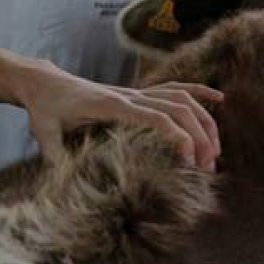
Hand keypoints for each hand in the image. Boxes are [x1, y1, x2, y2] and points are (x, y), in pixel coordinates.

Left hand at [0, 43, 221, 170]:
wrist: (43, 82)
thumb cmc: (44, 108)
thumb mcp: (44, 131)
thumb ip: (53, 154)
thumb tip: (61, 180)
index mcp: (111, 105)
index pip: (155, 116)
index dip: (177, 136)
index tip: (190, 161)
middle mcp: (128, 96)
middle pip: (177, 108)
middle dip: (199, 135)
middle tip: (209, 168)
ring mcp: (135, 93)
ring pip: (181, 98)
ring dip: (204, 121)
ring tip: (216, 151)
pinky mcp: (136, 94)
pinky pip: (174, 88)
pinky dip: (198, 92)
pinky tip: (219, 99)